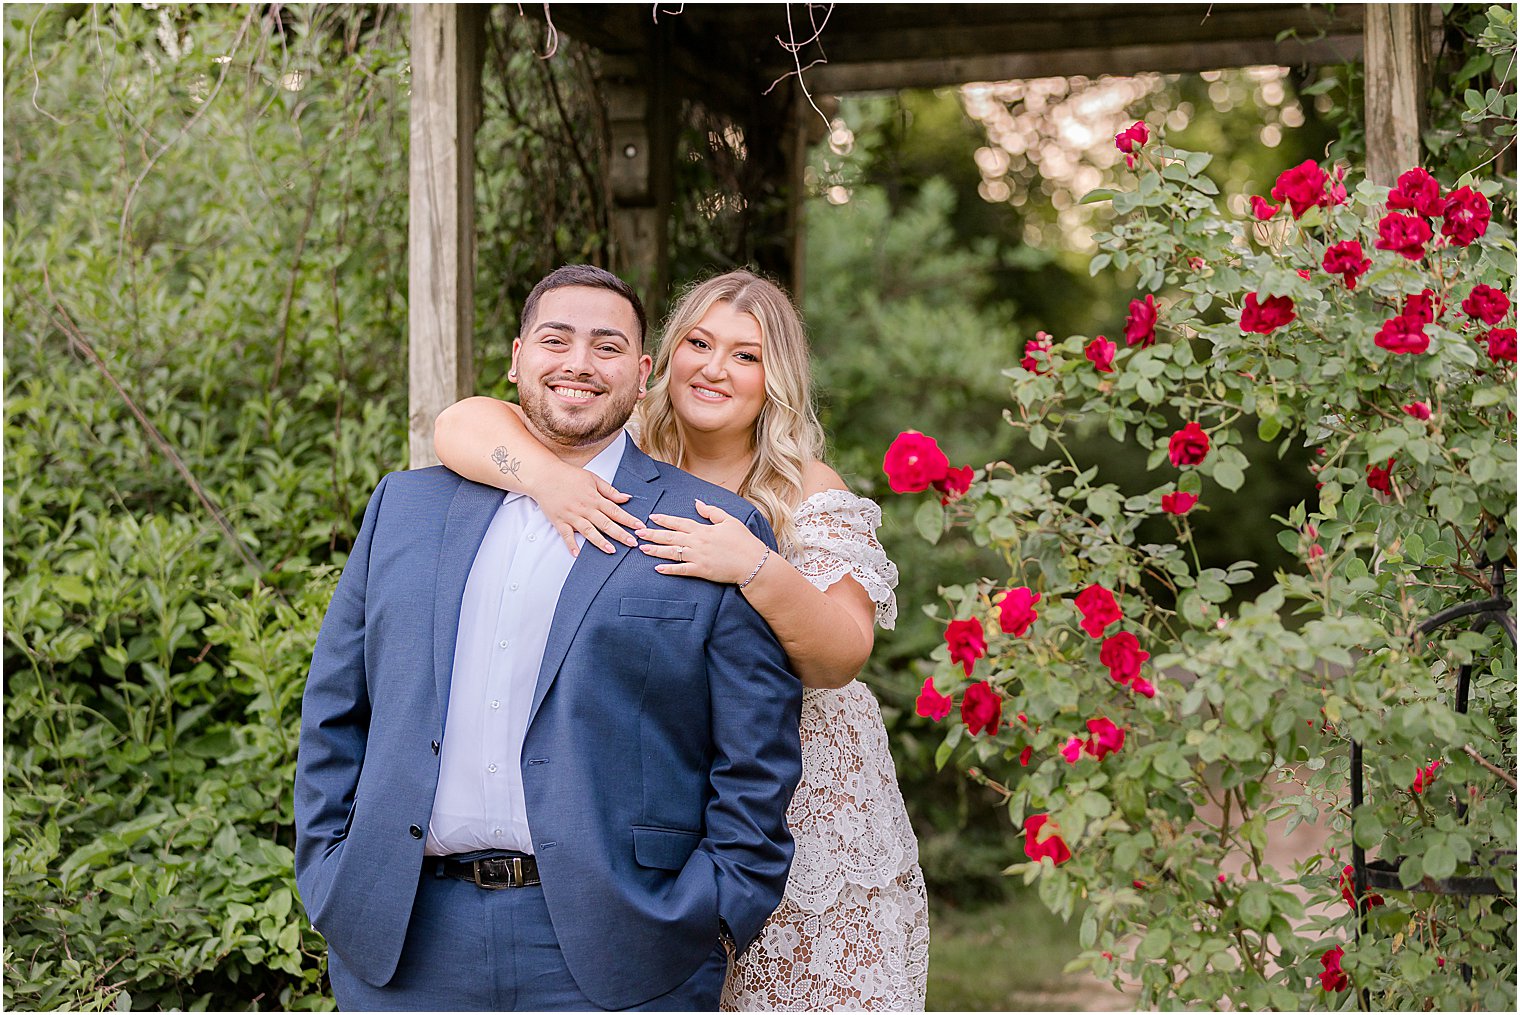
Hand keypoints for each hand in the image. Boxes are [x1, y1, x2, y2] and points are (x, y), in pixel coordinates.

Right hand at [536, 461, 641, 554]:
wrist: (545, 476)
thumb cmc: (568, 476)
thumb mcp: (592, 478)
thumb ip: (610, 490)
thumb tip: (626, 498)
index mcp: (594, 498)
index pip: (615, 511)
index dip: (629, 519)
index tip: (640, 527)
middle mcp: (585, 508)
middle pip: (605, 523)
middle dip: (620, 534)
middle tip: (632, 543)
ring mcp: (572, 516)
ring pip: (588, 531)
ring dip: (600, 542)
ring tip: (611, 550)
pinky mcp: (559, 521)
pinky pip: (566, 535)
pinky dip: (571, 545)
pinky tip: (577, 554)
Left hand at [638, 499, 766, 583]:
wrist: (752, 562)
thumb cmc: (744, 541)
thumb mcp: (729, 520)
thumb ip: (711, 511)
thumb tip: (697, 503)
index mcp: (703, 529)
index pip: (679, 523)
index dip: (664, 520)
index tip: (651, 517)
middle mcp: (697, 542)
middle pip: (670, 537)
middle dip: (653, 534)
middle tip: (638, 533)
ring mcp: (698, 557)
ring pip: (672, 553)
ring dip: (656, 550)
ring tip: (642, 549)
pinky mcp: (701, 570)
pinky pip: (681, 570)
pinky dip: (669, 569)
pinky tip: (658, 568)